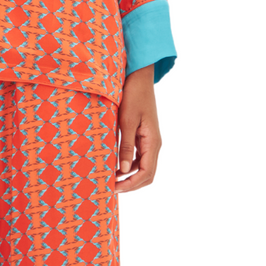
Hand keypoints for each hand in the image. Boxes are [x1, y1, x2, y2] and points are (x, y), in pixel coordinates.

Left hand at [115, 65, 161, 192]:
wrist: (139, 78)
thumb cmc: (133, 96)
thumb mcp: (127, 120)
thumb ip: (126, 146)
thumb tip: (125, 170)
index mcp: (153, 141)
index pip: (147, 173)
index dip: (132, 184)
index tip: (115, 188)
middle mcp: (154, 144)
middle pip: (147, 174)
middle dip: (131, 184)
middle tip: (111, 188)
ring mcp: (149, 141)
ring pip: (143, 167)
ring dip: (129, 176)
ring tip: (111, 179)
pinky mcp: (144, 136)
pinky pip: (139, 157)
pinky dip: (129, 165)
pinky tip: (115, 165)